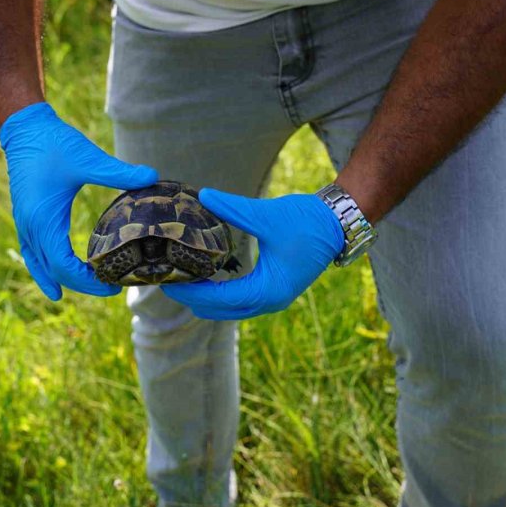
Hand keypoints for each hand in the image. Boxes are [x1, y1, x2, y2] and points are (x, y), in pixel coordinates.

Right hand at [0, 102, 158, 299]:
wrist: (25, 129)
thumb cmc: (54, 143)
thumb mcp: (88, 158)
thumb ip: (119, 172)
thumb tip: (153, 176)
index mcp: (44, 219)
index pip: (64, 266)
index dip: (88, 281)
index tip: (113, 286)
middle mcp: (31, 227)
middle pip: (54, 271)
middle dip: (82, 284)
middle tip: (113, 289)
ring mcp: (25, 224)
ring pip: (40, 266)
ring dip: (63, 280)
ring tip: (89, 289)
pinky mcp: (26, 218)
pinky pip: (33, 254)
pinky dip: (44, 270)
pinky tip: (55, 282)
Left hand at [161, 189, 344, 319]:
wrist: (338, 224)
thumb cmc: (306, 221)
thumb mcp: (266, 214)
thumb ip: (234, 208)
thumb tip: (204, 196)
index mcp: (267, 290)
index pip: (219, 299)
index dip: (191, 292)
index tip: (167, 283)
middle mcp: (270, 301)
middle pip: (221, 311)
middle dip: (193, 299)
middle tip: (167, 281)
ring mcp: (273, 298)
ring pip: (231, 309)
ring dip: (207, 298)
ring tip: (181, 280)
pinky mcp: (274, 290)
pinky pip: (241, 300)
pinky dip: (220, 294)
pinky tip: (205, 277)